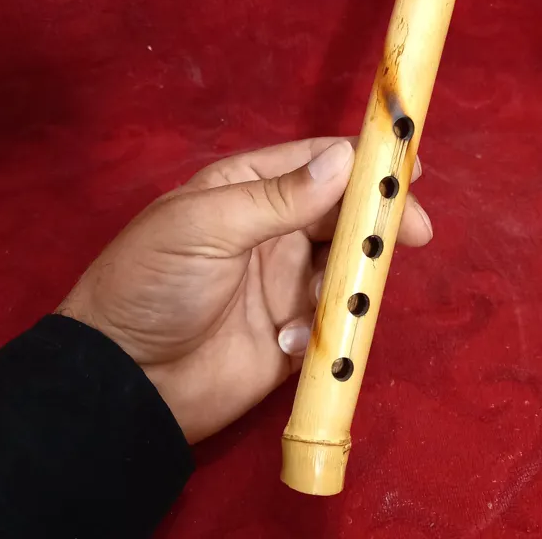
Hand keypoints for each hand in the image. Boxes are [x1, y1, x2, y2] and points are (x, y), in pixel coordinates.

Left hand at [57, 137, 431, 443]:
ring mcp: (284, 280)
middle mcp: (272, 228)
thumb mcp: (206, 227)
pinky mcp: (292, 330)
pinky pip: (330, 318)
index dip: (362, 161)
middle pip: (341, 212)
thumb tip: (343, 159)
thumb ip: (278, 197)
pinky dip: (322, 326)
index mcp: (248, 188)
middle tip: (416, 230)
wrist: (125, 382)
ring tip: (346, 293)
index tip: (409, 165)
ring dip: (353, 276)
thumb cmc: (153, 284)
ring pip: (344, 264)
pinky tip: (288, 340)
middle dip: (378, 219)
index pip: (316, 163)